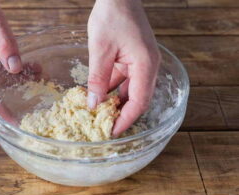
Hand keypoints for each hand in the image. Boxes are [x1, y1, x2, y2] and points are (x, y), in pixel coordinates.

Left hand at [87, 0, 160, 136]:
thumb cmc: (111, 16)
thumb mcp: (100, 50)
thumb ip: (97, 79)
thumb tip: (92, 104)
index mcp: (145, 65)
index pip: (139, 102)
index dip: (126, 119)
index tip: (112, 132)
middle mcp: (148, 66)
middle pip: (138, 98)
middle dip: (122, 114)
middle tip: (104, 126)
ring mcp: (141, 62)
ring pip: (131, 90)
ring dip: (116, 102)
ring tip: (100, 115)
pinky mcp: (133, 58)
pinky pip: (125, 79)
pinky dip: (113, 89)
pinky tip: (99, 95)